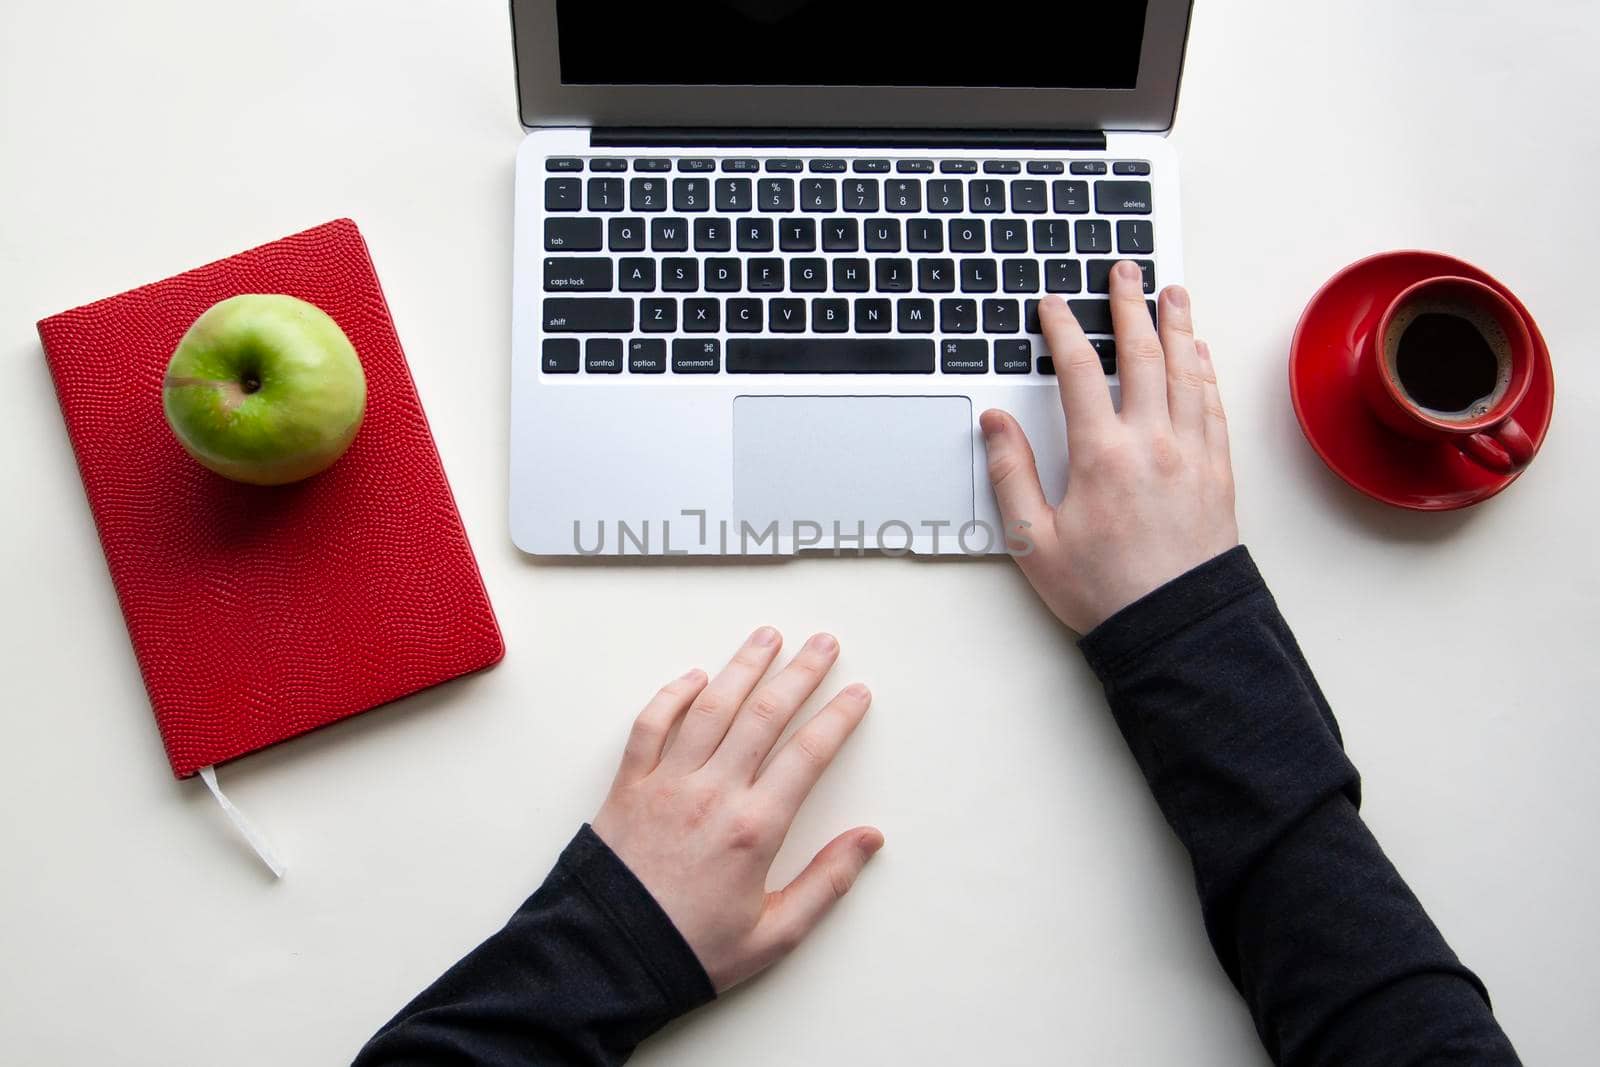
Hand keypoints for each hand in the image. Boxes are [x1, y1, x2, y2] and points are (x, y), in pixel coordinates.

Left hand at [591, 627, 880, 991]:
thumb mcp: (774, 934)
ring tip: (767, 637)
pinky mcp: (628, 786)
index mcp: (754, 828)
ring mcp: (666, 783)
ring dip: (743, 667)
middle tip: (823, 643)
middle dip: (800, 673)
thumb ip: (826, 882)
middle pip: (765, 715)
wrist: (607, 960)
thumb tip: (870, 839)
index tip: (857, 692)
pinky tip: (695, 677)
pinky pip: (651, 725)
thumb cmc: (691, 951)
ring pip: (712, 708)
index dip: (838, 717)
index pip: (808, 754)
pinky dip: (673, 695)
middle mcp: (712, 793)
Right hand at [980, 261, 1238, 632]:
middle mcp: (1152, 443)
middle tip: (1125, 270)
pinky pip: (1212, 405)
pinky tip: (1200, 354)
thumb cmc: (1104, 591)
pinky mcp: (1218, 471)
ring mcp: (1191, 453)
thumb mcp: (1034, 540)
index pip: (1080, 370)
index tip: (1053, 304)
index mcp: (1101, 455)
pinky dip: (1205, 371)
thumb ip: (1012, 474)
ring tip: (1172, 292)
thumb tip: (995, 423)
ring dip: (1178, 325)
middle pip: (1143, 354)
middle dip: (1131, 305)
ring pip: (1187, 371)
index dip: (1064, 329)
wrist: (1177, 626)